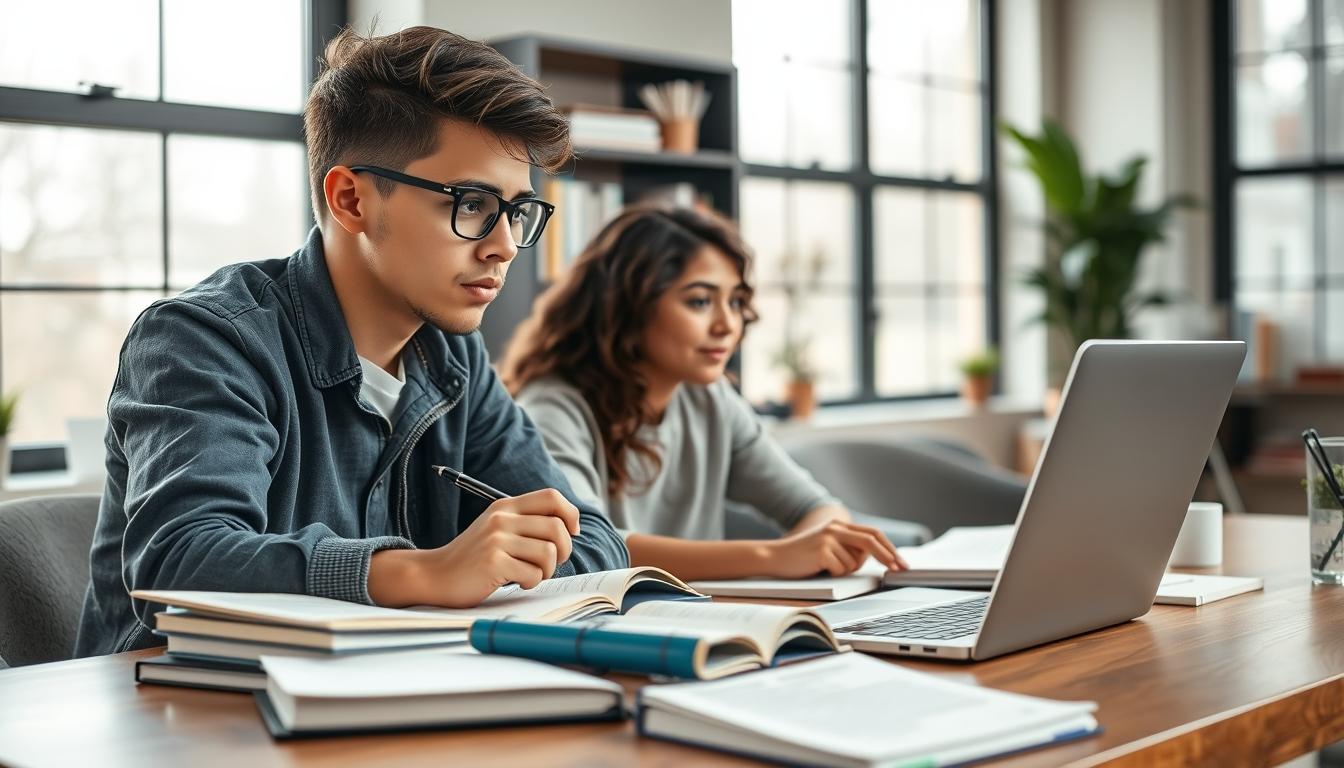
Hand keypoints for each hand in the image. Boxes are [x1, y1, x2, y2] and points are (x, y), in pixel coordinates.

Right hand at [369, 489, 578, 606]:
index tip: (571, 533)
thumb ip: (525, 523)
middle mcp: (502, 518)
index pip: (552, 497)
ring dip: (546, 570)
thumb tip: (569, 529)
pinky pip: (533, 574)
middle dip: (563, 550)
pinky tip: (515, 582)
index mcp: (506, 506)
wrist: (434, 575)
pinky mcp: (493, 562)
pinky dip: (530, 583)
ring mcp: (497, 539)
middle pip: (557, 527)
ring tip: (530, 574)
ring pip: (549, 552)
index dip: (570, 515)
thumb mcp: (497, 529)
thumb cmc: (473, 557)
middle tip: (550, 563)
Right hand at [765, 520, 906, 578]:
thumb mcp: (829, 546)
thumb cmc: (804, 556)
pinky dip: (833, 574)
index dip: (889, 548)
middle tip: (900, 569)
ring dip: (845, 571)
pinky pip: (841, 570)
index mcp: (839, 525)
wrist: (775, 557)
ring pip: (854, 563)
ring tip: (826, 567)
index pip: (872, 533)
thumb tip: (877, 556)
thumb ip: (850, 547)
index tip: (900, 561)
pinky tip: (818, 569)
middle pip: (871, 542)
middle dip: (888, 557)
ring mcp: (828, 538)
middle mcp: (835, 528)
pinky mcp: (822, 551)